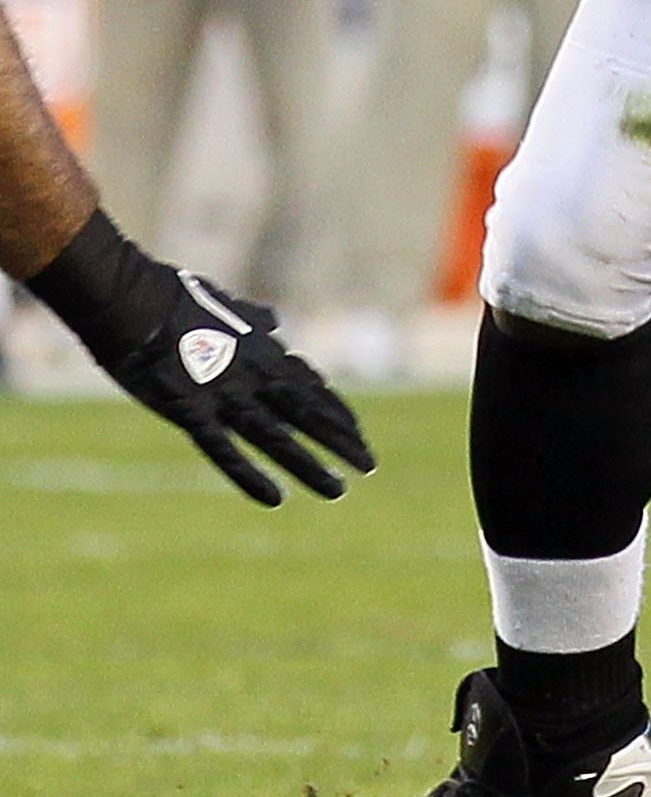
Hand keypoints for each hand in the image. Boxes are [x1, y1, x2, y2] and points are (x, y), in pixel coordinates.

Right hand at [106, 269, 376, 506]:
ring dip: (310, 465)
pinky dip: (250, 477)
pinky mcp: (191, 413)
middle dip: (340, 440)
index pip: (308, 386)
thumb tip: (273, 318)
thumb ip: (251, 317)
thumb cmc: (171, 298)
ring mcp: (224, 395)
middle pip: (307, 412)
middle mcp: (252, 375)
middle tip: (369, 464)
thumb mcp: (223, 304)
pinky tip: (275, 499)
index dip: (334, 409)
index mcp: (260, 351)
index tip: (357, 429)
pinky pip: (226, 451)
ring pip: (278, 437)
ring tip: (340, 490)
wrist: (134, 300)